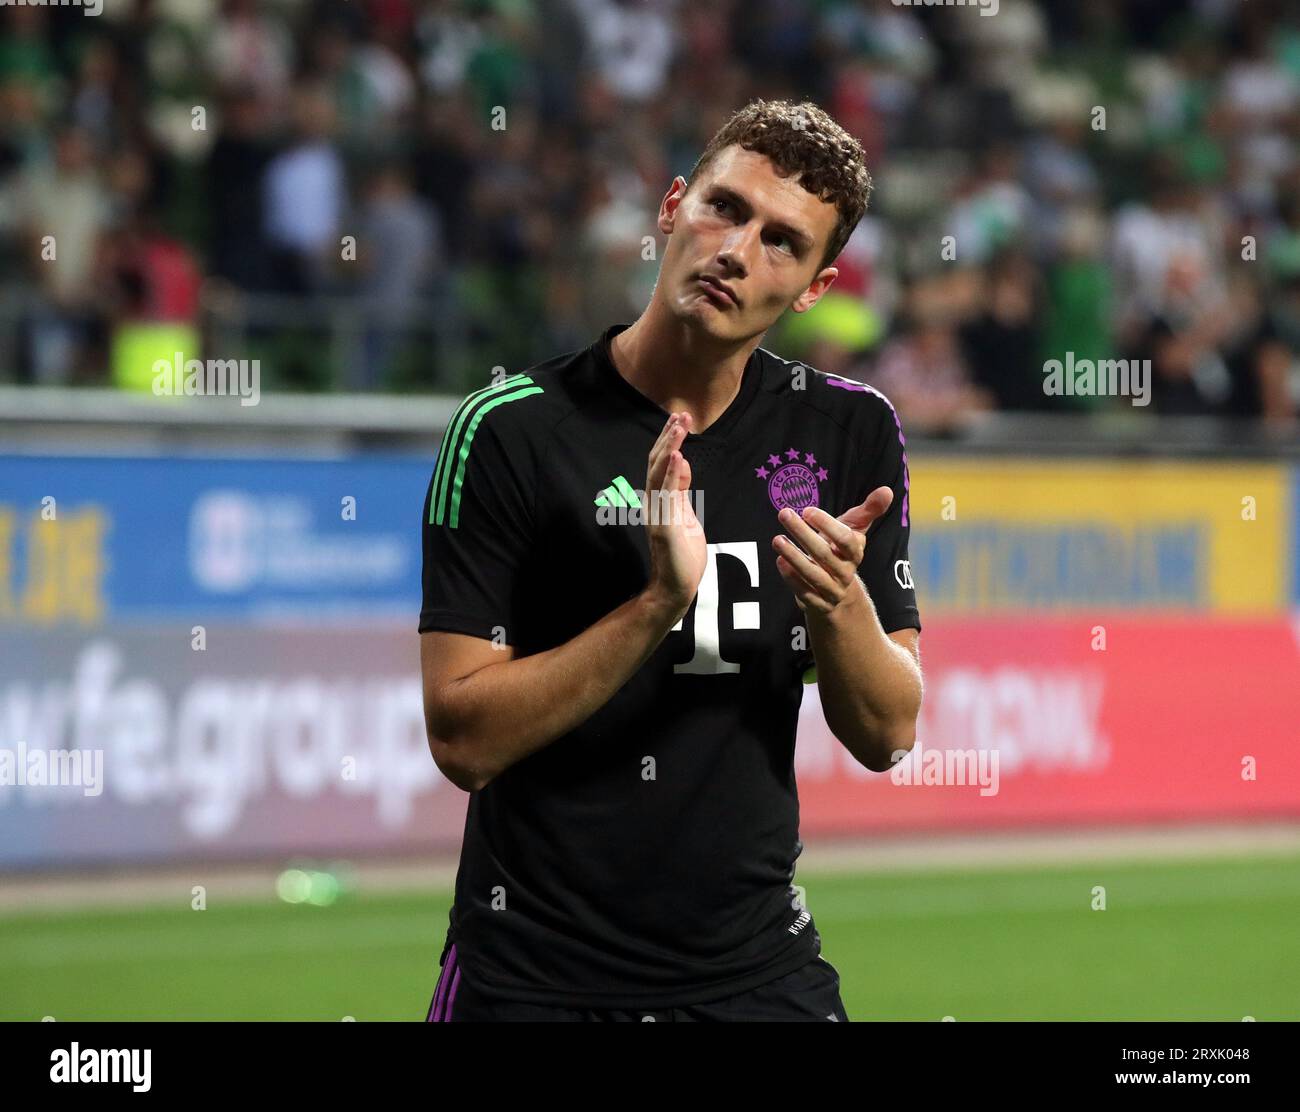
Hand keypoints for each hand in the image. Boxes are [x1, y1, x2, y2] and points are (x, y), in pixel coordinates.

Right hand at [643, 411, 706, 616]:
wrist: (676, 587)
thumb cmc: (682, 556)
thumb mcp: (685, 515)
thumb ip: (681, 491)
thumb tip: (684, 464)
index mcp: (659, 500)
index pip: (661, 464)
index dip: (669, 441)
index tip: (680, 420)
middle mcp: (654, 503)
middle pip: (657, 462)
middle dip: (669, 437)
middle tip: (681, 414)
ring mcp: (657, 514)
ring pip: (660, 473)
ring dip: (670, 447)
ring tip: (679, 426)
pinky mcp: (664, 526)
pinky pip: (667, 495)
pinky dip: (673, 474)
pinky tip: (679, 456)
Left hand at [772, 486, 892, 613]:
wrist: (838, 595)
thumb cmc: (841, 553)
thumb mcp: (854, 531)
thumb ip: (869, 510)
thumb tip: (887, 490)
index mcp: (855, 553)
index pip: (845, 540)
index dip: (827, 524)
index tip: (807, 511)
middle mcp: (845, 573)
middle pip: (824, 554)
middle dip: (803, 534)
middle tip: (784, 514)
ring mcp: (832, 590)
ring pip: (813, 575)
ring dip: (794, 557)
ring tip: (777, 540)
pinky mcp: (817, 604)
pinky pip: (805, 593)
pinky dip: (792, 578)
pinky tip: (780, 561)